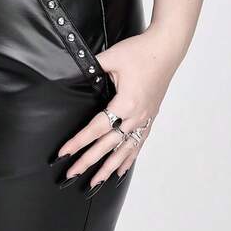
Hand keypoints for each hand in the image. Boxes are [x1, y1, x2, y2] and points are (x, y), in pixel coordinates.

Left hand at [55, 26, 181, 187]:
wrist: (166, 49)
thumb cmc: (140, 51)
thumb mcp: (111, 57)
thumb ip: (92, 68)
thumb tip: (72, 74)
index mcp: (126, 103)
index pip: (97, 128)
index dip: (79, 142)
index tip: (64, 153)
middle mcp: (137, 116)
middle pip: (109, 145)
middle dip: (88, 161)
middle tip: (71, 174)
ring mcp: (145, 118)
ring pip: (125, 150)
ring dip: (108, 167)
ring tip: (95, 182)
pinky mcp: (150, 116)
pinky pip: (138, 143)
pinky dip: (128, 159)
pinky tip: (120, 171)